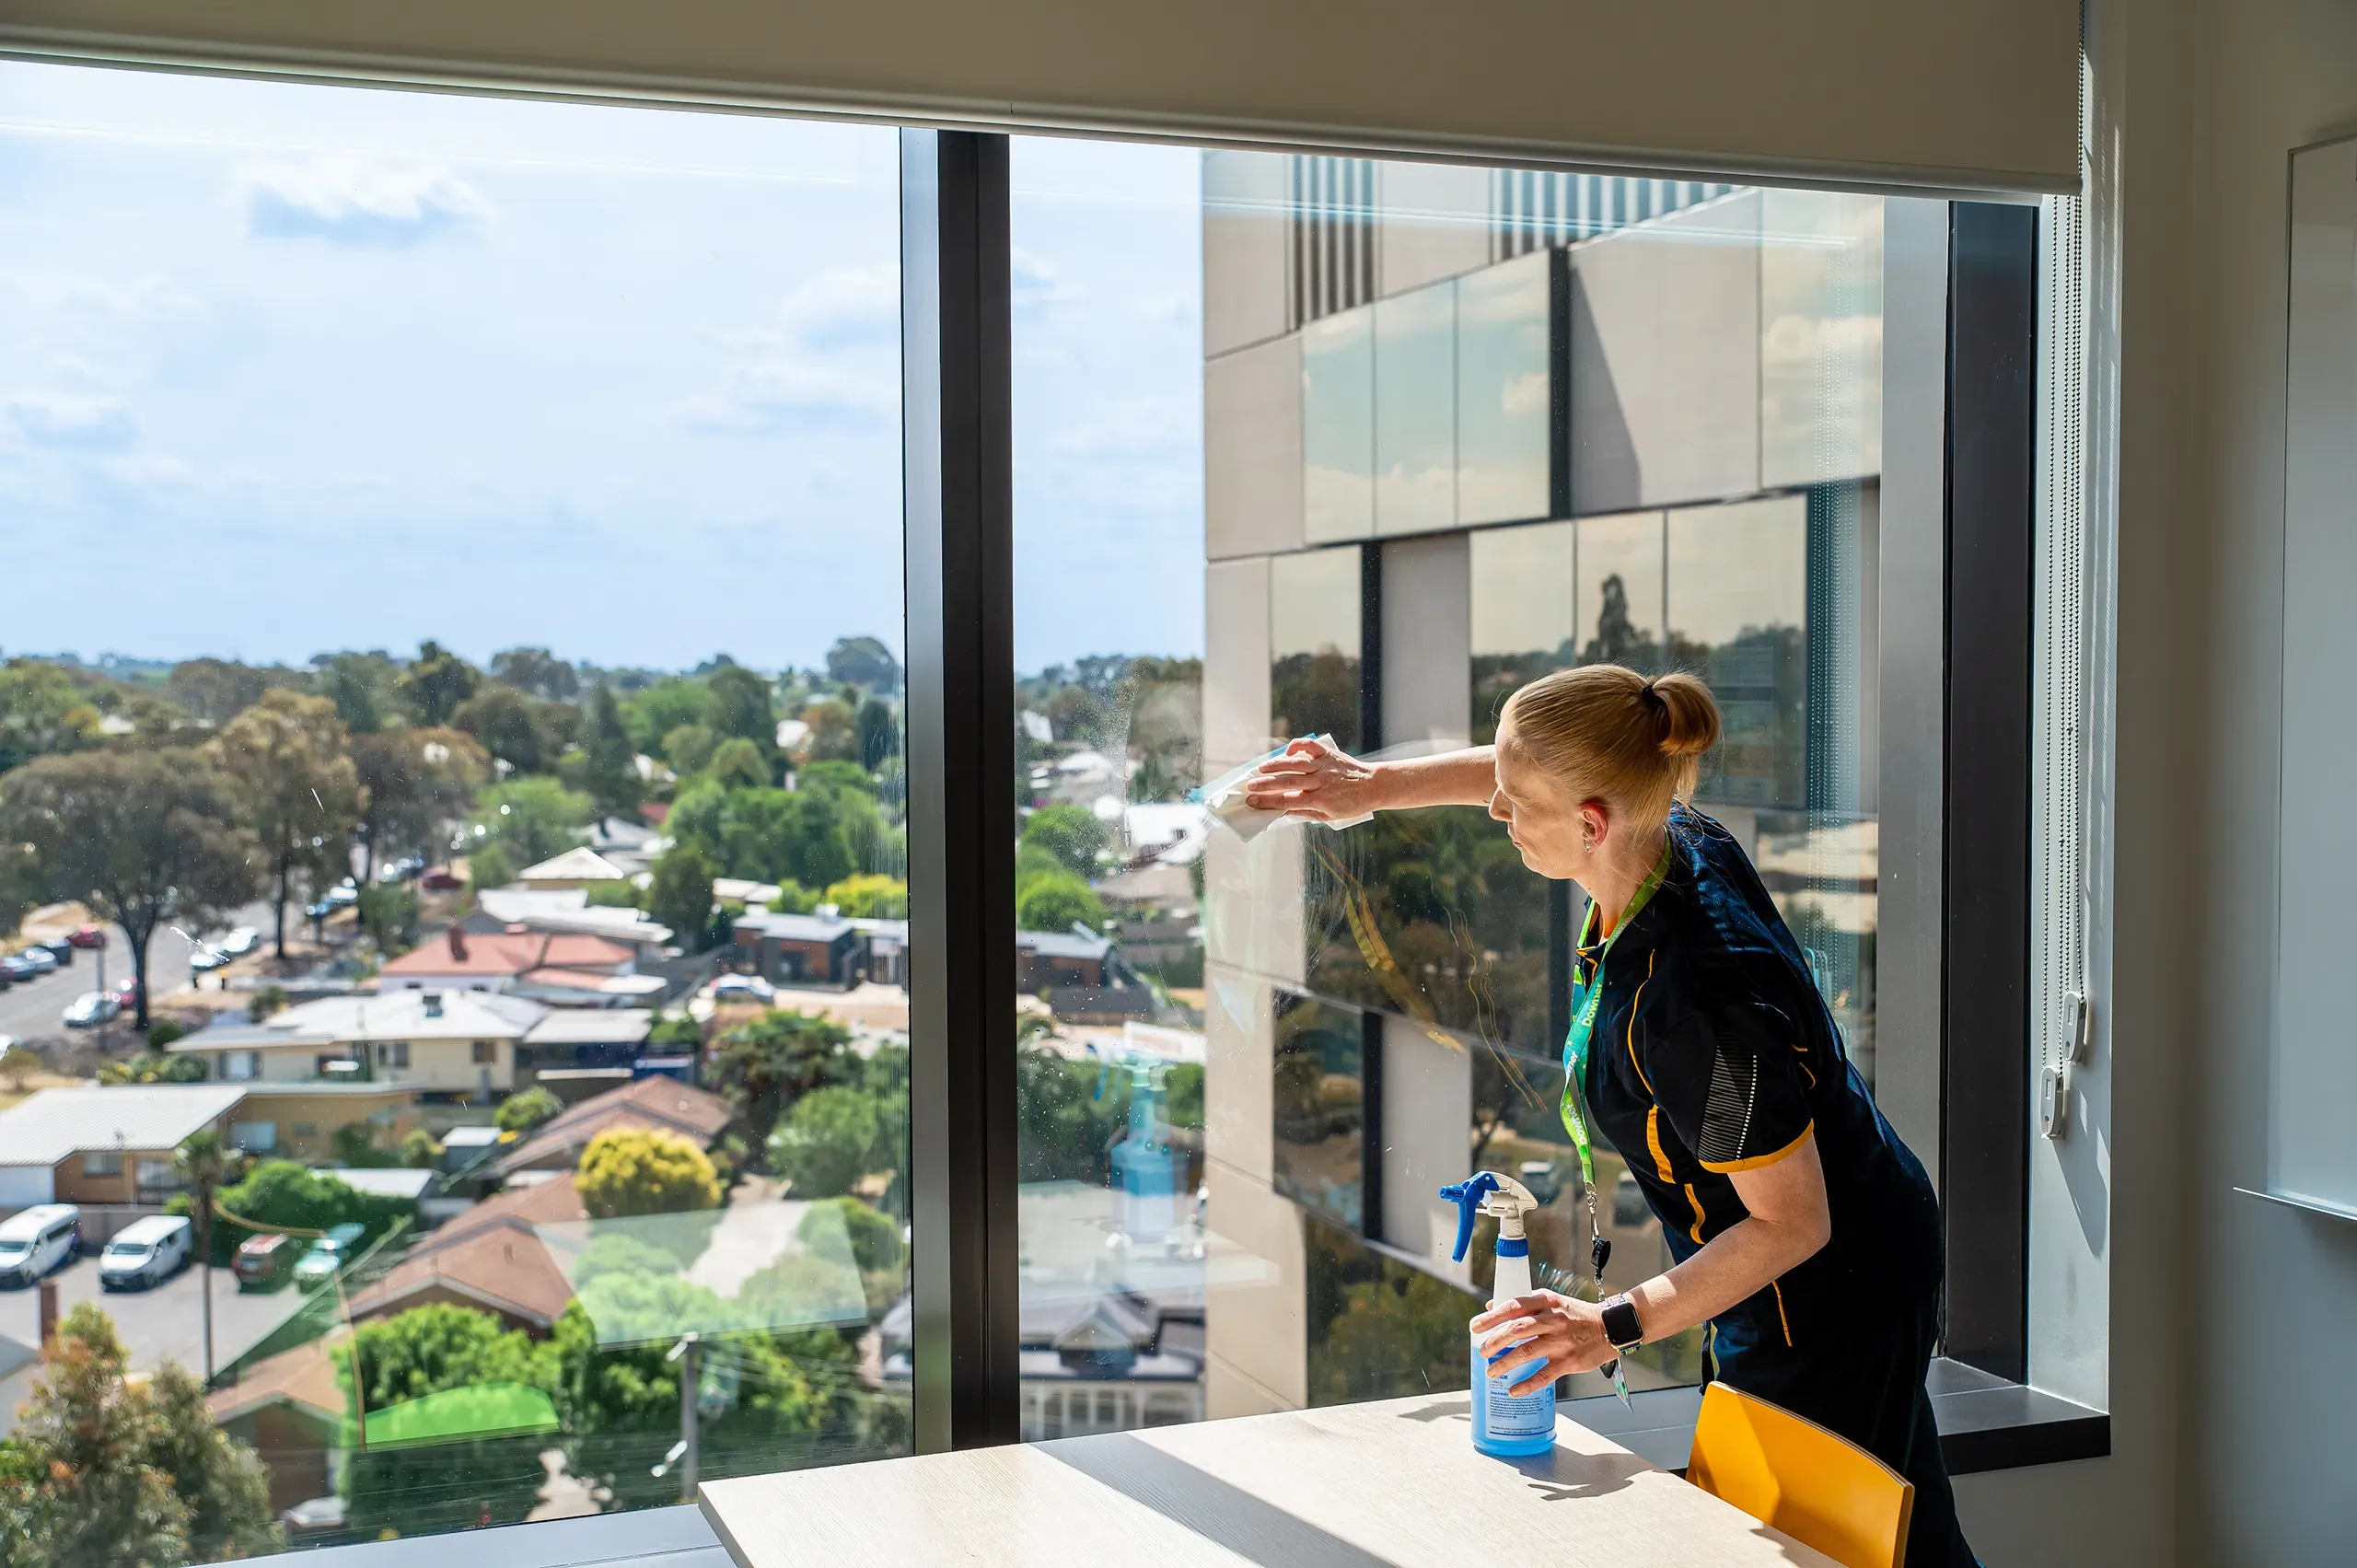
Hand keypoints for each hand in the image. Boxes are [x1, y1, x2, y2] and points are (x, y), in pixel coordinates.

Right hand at [1240, 737, 1385, 820]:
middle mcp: (1320, 782)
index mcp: (1319, 800)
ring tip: (1260, 769)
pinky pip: (1309, 746)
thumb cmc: (1351, 804)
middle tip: (1249, 786)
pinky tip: (1286, 752)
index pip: (1287, 800)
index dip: (1267, 801)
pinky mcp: (1328, 753)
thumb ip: (1305, 813)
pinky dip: (1296, 747)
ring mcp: (1324, 765)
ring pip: (1294, 764)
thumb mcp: (1329, 816)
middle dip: (1265, 784)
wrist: (1374, 786)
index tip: (1252, 801)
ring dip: (1275, 766)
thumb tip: (1282, 811)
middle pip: (1287, 782)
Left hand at [1471, 1290, 1616, 1393]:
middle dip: (1495, 1341)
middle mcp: (1553, 1319)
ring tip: (1492, 1371)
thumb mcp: (1552, 1301)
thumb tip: (1492, 1307)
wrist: (1611, 1327)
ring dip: (1505, 1363)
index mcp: (1546, 1302)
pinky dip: (1527, 1384)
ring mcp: (1561, 1341)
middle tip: (1482, 1350)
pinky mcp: (1569, 1361)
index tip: (1475, 1326)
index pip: (1513, 1306)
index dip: (1492, 1317)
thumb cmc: (1576, 1314)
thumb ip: (1524, 1304)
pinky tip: (1513, 1390)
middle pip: (1517, 1329)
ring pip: (1527, 1352)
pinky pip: (1544, 1375)